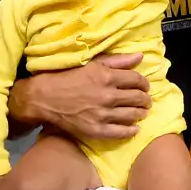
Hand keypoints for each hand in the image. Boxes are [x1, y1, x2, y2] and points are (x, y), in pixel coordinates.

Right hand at [17, 53, 150, 141]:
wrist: (44, 98)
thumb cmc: (67, 77)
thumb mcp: (92, 64)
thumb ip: (117, 60)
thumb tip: (140, 57)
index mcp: (107, 77)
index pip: (137, 80)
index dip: (144, 84)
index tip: (145, 86)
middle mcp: (108, 96)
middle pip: (137, 98)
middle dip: (145, 99)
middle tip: (146, 101)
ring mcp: (102, 114)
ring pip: (132, 115)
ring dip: (140, 113)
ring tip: (141, 112)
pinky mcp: (96, 130)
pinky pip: (121, 132)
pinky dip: (131, 131)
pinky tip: (134, 128)